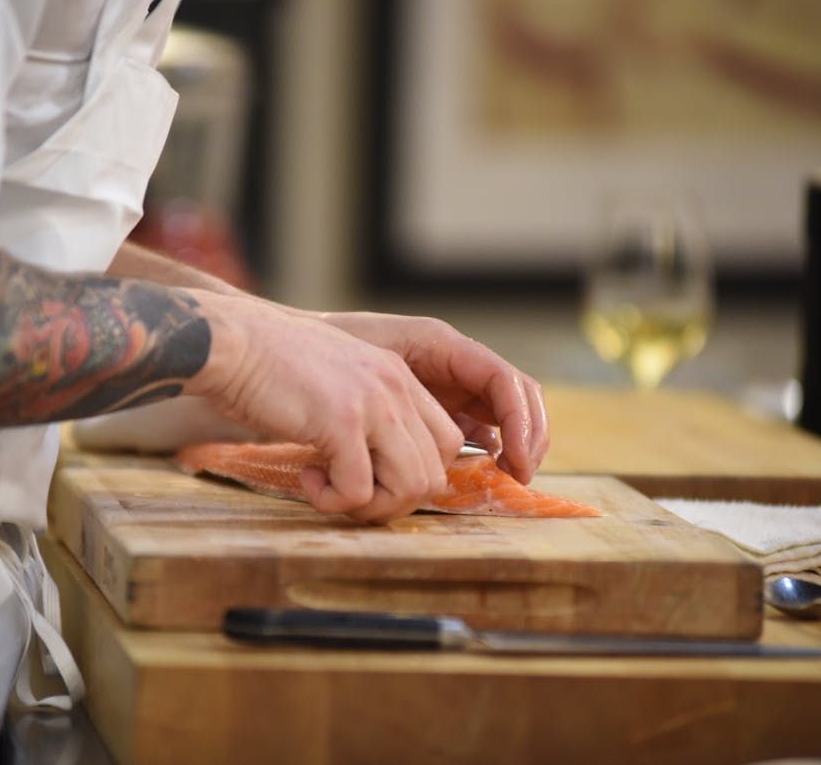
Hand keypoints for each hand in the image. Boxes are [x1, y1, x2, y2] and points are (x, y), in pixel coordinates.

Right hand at [184, 292, 464, 523]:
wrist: (230, 343)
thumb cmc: (267, 367)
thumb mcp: (335, 380)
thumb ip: (364, 411)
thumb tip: (375, 465)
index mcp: (398, 375)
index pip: (445, 441)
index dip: (413, 474)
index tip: (371, 476)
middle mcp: (395, 385)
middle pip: (434, 471)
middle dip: (394, 499)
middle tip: (350, 495)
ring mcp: (373, 403)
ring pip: (411, 486)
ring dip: (370, 506)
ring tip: (331, 492)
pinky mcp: (342, 422)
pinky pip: (360, 490)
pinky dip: (333, 501)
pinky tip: (306, 479)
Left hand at [316, 312, 548, 483]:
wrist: (292, 355)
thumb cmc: (322, 350)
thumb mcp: (358, 359)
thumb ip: (393, 384)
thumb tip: (426, 426)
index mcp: (440, 344)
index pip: (502, 379)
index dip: (519, 419)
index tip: (515, 458)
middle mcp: (452, 364)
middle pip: (515, 396)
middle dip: (528, 435)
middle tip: (521, 475)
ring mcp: (447, 387)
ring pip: (501, 415)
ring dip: (512, 446)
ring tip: (508, 476)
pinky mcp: (436, 410)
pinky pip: (474, 432)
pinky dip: (484, 453)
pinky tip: (478, 471)